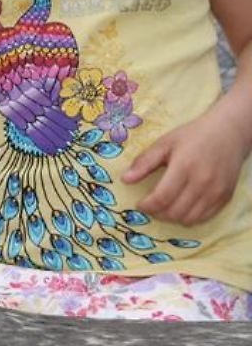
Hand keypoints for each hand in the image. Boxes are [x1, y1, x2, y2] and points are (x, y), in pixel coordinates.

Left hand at [122, 109, 250, 226]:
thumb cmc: (192, 136)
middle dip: (157, 213)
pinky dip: (189, 217)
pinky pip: (204, 218)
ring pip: (189, 219)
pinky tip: (181, 207)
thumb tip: (125, 179)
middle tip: (150, 206)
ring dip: (172, 217)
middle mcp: (202, 182)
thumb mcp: (164, 143)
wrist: (228, 133)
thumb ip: (144, 162)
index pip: (162, 197)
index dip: (147, 206)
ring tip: (164, 207)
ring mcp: (216, 192)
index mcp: (184, 167)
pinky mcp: (225, 197)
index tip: (140, 204)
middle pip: (174, 212)